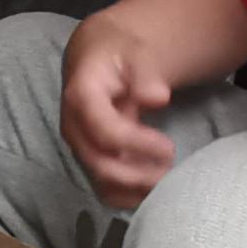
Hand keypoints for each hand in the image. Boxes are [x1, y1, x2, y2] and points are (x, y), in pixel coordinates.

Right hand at [62, 11, 185, 208]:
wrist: (97, 58)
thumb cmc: (119, 52)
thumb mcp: (135, 51)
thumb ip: (146, 73)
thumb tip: (158, 97)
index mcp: (81, 96)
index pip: (105, 131)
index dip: (137, 145)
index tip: (169, 148)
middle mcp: (74, 127)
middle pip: (101, 163)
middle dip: (139, 174)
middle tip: (172, 170)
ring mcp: (80, 146)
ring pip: (102, 182)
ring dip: (136, 189)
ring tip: (167, 182)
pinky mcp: (89, 159)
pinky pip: (105, 189)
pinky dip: (129, 196)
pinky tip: (153, 190)